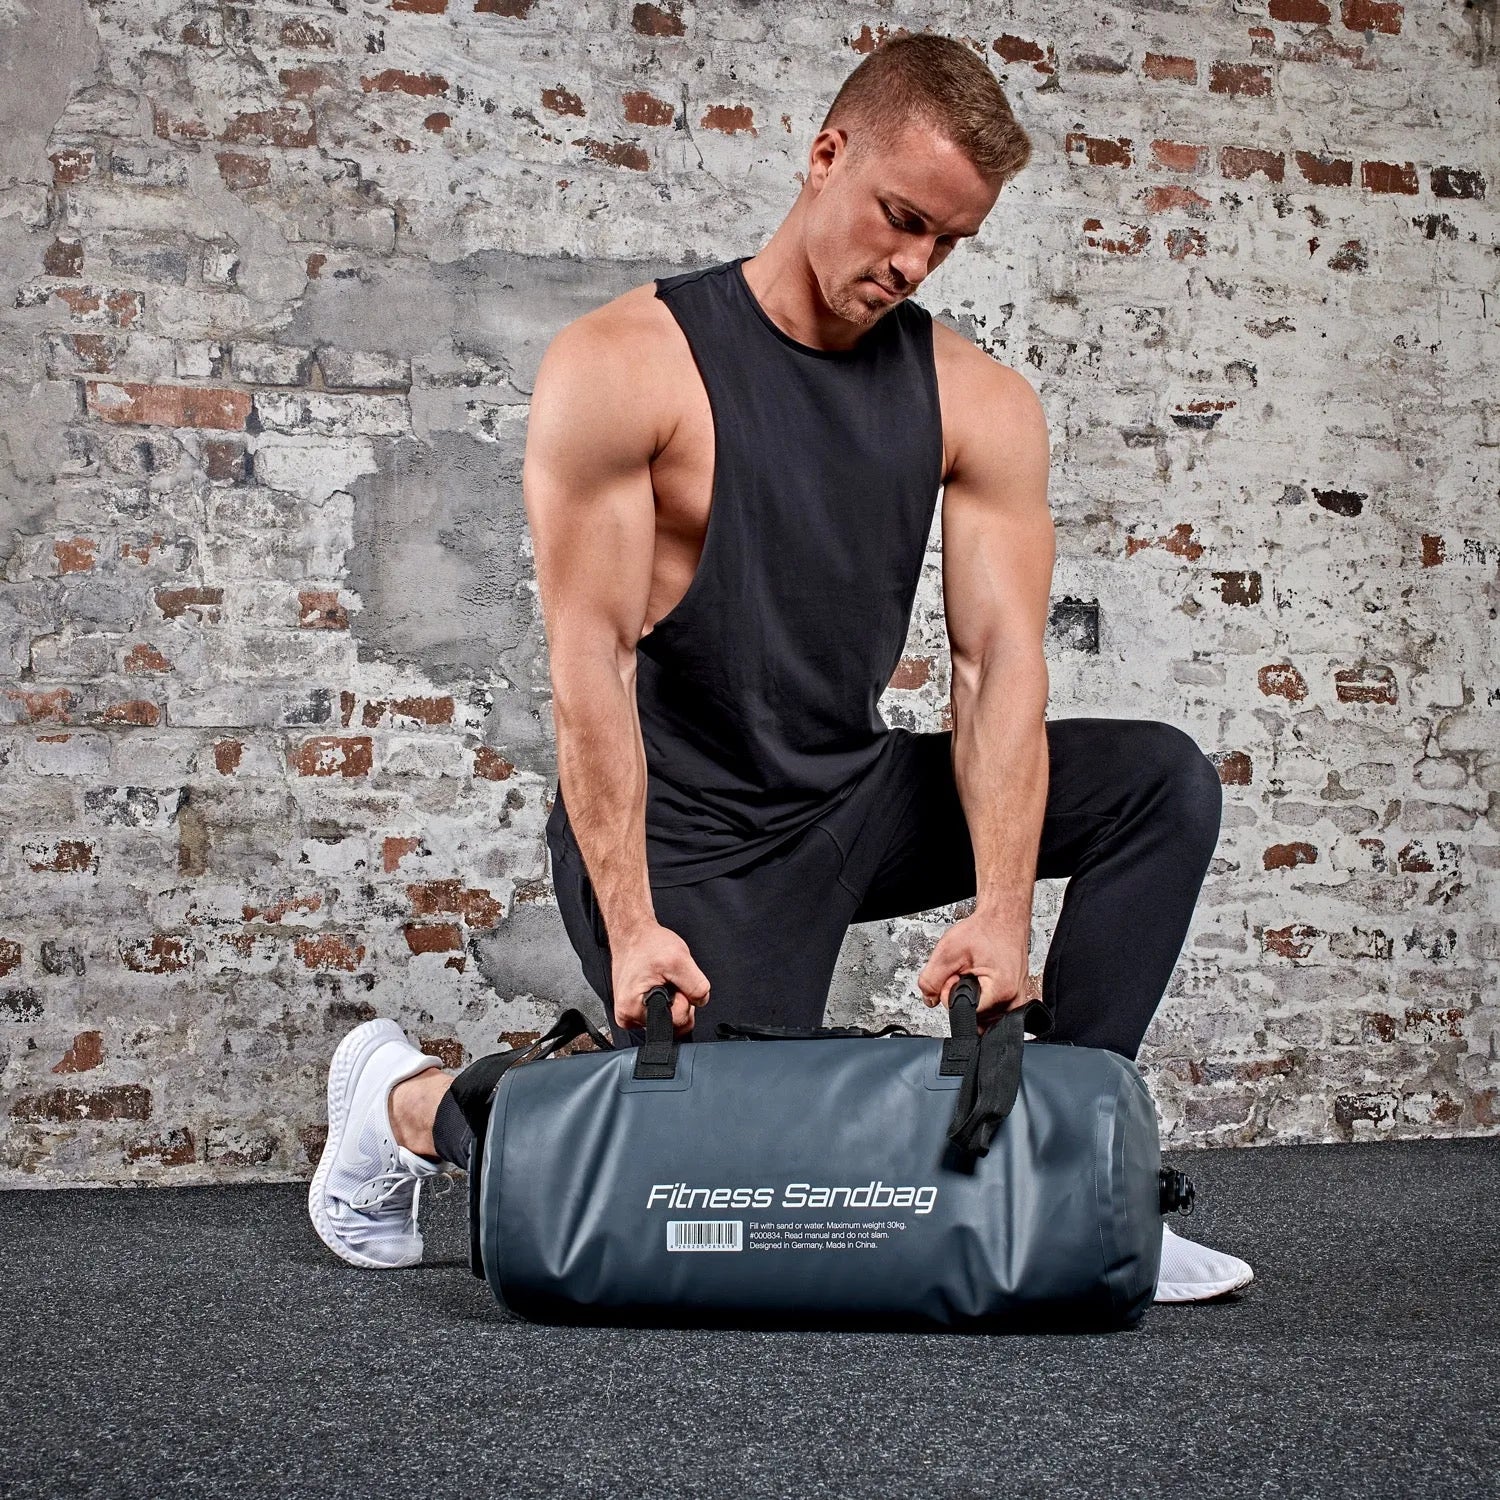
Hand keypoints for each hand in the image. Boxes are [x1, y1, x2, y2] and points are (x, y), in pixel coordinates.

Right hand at [609, 918, 709, 1036]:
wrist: (633, 935)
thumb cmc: (649, 944)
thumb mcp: (680, 959)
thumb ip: (697, 986)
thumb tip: (701, 1001)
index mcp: (633, 1010)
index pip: (676, 1022)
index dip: (684, 1002)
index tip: (675, 983)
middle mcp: (629, 1017)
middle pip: (674, 1024)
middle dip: (681, 1002)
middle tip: (672, 980)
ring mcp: (632, 1016)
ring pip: (670, 1019)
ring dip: (675, 1000)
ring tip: (666, 980)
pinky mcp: (636, 1011)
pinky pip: (664, 1014)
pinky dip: (669, 1000)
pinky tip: (661, 984)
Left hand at [916, 912, 1030, 1031]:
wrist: (1004, 919)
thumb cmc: (985, 929)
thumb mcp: (948, 951)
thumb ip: (931, 979)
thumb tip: (929, 999)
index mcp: (1001, 992)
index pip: (964, 1013)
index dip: (952, 994)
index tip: (957, 974)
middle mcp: (1014, 1000)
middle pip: (975, 1017)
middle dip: (963, 996)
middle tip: (967, 970)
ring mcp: (1017, 1001)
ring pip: (983, 1015)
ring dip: (973, 997)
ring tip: (976, 972)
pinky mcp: (1016, 998)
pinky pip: (993, 1010)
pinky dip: (983, 996)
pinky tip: (982, 979)